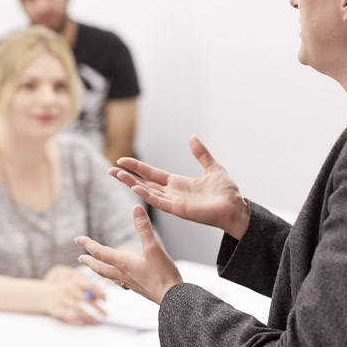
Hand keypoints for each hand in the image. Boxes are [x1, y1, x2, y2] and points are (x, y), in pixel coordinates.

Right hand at [41, 265, 106, 324]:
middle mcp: (67, 289)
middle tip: (105, 314)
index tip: (105, 300)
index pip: (89, 285)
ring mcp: (61, 299)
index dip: (99, 292)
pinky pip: (66, 315)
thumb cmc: (63, 290)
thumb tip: (101, 297)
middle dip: (97, 308)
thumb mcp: (73, 286)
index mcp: (73, 281)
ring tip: (96, 321)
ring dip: (88, 316)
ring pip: (78, 308)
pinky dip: (74, 319)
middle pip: (85, 299)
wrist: (42, 294)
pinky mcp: (55, 308)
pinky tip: (81, 322)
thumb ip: (86, 289)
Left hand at [75, 205, 182, 304]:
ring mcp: (131, 283)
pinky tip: (120, 279)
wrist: (173, 299)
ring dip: (99, 270)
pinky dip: (114, 278)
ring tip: (95, 268)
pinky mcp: (139, 289)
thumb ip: (144, 228)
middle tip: (80, 257)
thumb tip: (136, 208)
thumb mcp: (154, 247)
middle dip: (89, 261)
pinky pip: (120, 282)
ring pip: (109, 276)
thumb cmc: (163, 274)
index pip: (100, 252)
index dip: (88, 244)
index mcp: (123, 263)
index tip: (77, 239)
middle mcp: (124, 273)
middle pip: (100, 267)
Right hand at [110, 135, 248, 239]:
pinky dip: (146, 194)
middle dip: (127, 177)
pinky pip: (158, 201)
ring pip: (147, 191)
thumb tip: (192, 137)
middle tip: (110, 170)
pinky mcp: (178, 209)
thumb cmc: (226, 192)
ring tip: (116, 175)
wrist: (236, 208)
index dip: (137, 167)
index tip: (122, 160)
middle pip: (144, 182)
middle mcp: (172, 193)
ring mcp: (173, 202)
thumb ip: (201, 153)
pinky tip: (135, 187)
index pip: (152, 173)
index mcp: (177, 183)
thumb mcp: (213, 167)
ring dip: (131, 183)